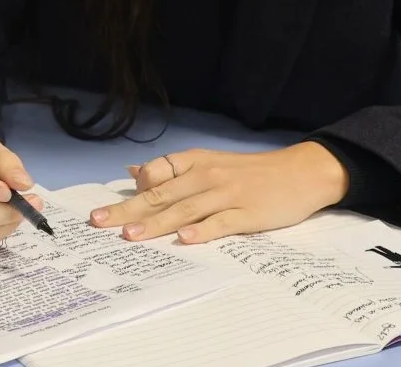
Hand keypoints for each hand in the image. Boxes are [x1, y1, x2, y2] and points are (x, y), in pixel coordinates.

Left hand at [89, 142, 348, 244]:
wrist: (302, 172)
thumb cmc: (251, 172)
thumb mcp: (210, 163)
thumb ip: (173, 171)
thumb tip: (133, 173)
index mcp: (195, 162)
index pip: (156, 173)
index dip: (131, 191)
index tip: (104, 210)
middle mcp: (206, 176)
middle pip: (161, 194)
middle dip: (127, 209)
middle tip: (99, 222)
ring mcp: (227, 195)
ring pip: (184, 209)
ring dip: (156, 223)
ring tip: (130, 235)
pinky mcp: (247, 213)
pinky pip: (220, 222)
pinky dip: (201, 230)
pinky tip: (183, 239)